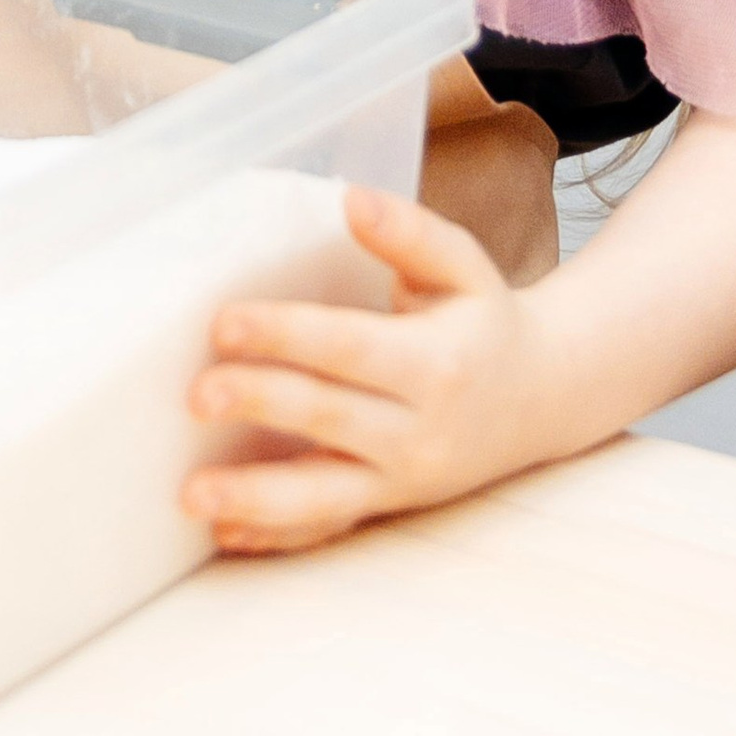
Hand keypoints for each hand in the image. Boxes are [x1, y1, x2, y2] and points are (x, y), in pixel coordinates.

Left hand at [180, 187, 553, 552]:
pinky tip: (226, 534)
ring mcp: (403, 478)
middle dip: (260, 405)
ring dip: (256, 498)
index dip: (286, 335)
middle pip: (328, 416)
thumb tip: (353, 199)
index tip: (224, 323)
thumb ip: (409, 232)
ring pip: (326, 494)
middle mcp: (420, 428)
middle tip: (195, 396)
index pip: (349, 346)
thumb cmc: (485, 321)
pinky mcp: (389, 506)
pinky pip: (330, 527)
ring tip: (192, 494)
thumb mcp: (462, 266)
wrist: (543, 399)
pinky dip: (278, 536)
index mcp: (435, 362)